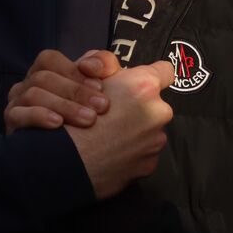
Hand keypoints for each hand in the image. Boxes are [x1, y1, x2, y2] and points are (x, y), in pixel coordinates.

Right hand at [5, 49, 120, 132]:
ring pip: (33, 95)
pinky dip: (39, 116)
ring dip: (64, 106)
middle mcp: (27, 85)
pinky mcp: (12, 124)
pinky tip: (58, 123)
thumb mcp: (103, 84)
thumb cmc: (91, 111)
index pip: (49, 59)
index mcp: (44, 72)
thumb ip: (103, 64)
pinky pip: (18, 115)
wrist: (82, 152)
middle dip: (76, 92)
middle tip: (101, 107)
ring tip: (88, 119)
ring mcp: (17, 104)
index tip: (100, 87)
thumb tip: (88, 64)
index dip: (73, 71)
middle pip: (43, 78)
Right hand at [67, 60, 175, 199]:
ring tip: (110, 137)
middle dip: (139, 108)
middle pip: (155, 105)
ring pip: (150, 130)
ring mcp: (156, 141)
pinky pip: (144, 153)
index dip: (155, 74)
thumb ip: (108, 67)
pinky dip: (132, 153)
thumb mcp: (85, 75)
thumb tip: (119, 71)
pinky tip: (112, 153)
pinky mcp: (150, 165)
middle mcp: (158, 112)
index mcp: (145, 85)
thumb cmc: (72, 114)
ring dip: (136, 131)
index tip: (143, 82)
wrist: (66, 160)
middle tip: (114, 114)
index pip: (166, 71)